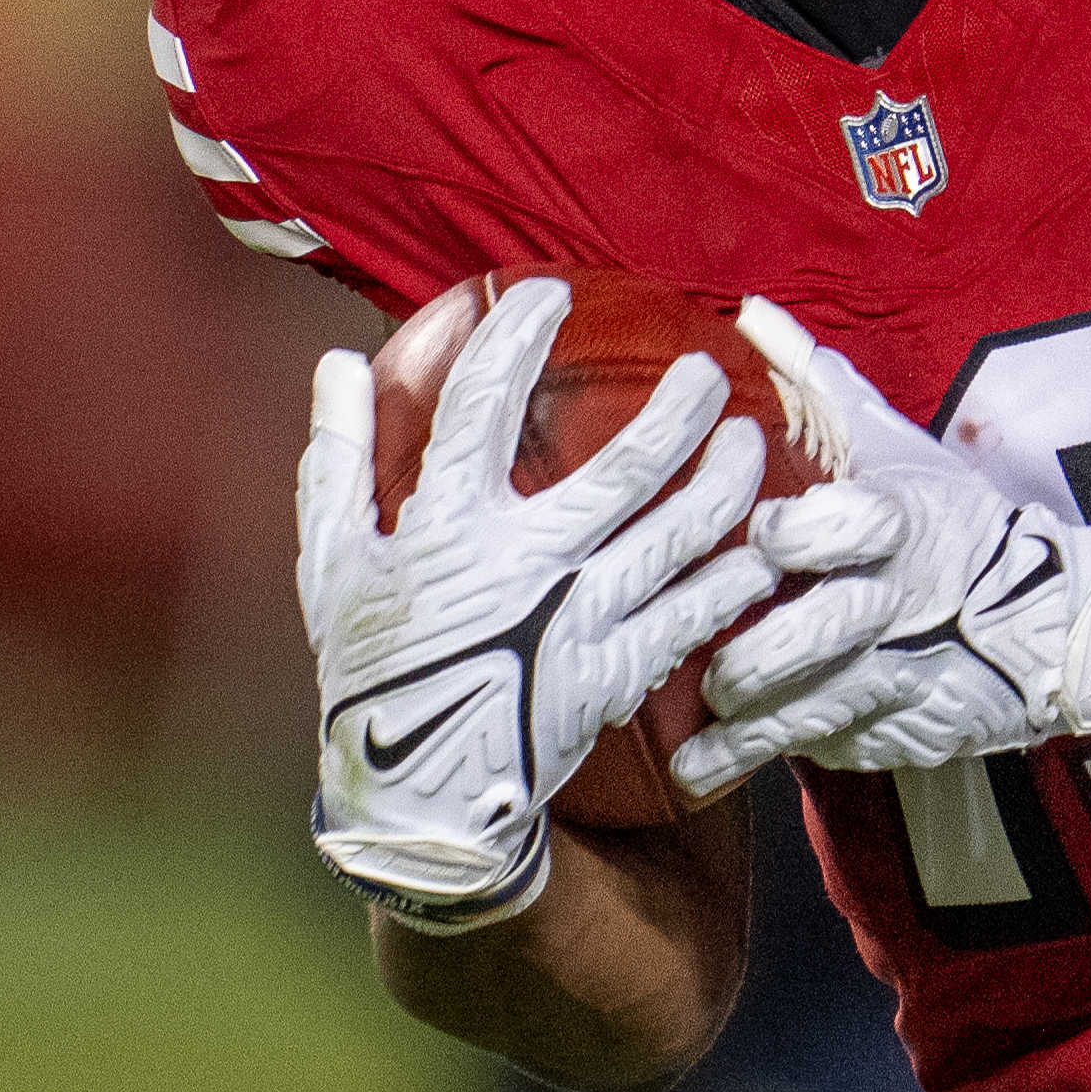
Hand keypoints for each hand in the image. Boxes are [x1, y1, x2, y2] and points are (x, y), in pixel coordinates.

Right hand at [292, 272, 772, 927]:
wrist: (418, 799)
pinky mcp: (617, 674)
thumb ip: (336, 460)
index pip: (482, 405)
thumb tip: (334, 363)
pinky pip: (693, 615)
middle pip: (623, 467)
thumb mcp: (331, 564)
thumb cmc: (371, 673)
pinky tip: (760, 546)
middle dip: (677, 409)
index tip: (550, 293)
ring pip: (677, 534)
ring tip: (753, 440)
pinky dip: (732, 577)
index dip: (516, 338)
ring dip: (724, 481)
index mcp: (445, 527)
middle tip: (709, 369)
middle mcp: (524, 565)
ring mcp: (579, 621)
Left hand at [670, 299, 1090, 793]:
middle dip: (757, 652)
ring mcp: (901, 673)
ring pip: (815, 705)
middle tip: (714, 662)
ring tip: (697, 741)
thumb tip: (752, 314)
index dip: (794, 532)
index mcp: (902, 523)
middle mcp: (900, 600)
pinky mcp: (901, 729)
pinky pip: (827, 747)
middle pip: (821, 630)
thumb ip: (822, 390)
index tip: (764, 537)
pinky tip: (706, 771)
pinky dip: (765, 759)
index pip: (846, 522)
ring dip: (749, 724)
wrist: (1055, 623)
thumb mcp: (900, 451)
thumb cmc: (956, 524)